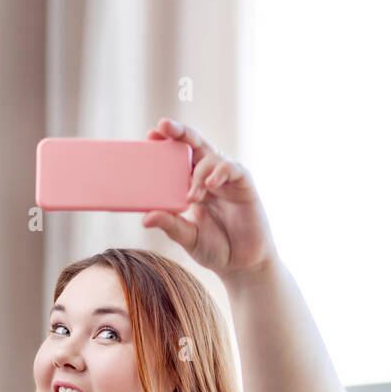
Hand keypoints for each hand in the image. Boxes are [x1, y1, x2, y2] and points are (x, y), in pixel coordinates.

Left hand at [141, 117, 277, 278]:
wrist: (242, 265)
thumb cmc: (215, 249)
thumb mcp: (188, 237)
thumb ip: (170, 225)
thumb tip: (145, 218)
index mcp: (193, 185)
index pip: (179, 156)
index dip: (166, 143)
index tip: (150, 137)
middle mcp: (210, 176)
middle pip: (195, 144)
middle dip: (179, 132)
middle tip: (163, 126)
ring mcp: (227, 179)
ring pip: (212, 155)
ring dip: (199, 170)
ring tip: (192, 196)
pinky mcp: (244, 185)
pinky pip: (232, 168)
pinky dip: (219, 172)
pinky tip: (210, 184)